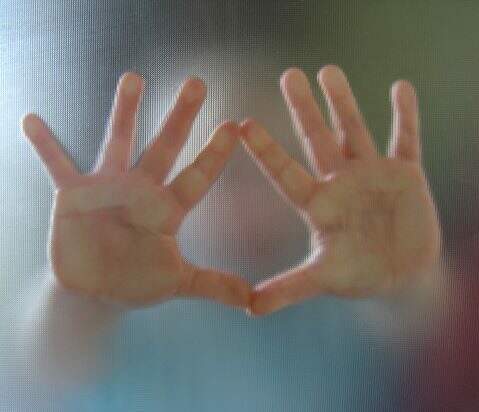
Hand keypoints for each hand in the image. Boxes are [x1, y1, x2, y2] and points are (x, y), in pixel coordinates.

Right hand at [21, 73, 250, 308]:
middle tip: (198, 83)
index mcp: (167, 209)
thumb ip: (213, 284)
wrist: (94, 291)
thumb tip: (252, 301)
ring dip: (124, 112)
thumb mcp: (177, 283)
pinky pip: (57, 165)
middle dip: (180, 117)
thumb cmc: (136, 281)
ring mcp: (107, 188)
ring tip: (135, 78)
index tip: (235, 126)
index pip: (197, 177)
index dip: (215, 154)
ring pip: (118, 143)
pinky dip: (45, 145)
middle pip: (165, 148)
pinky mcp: (73, 195)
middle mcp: (141, 190)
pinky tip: (32, 120)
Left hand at [240, 65, 441, 315]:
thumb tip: (248, 308)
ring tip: (328, 70)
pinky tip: (401, 87)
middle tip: (287, 75)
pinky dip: (406, 115)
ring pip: (354, 130)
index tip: (241, 124)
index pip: (285, 172)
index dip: (265, 149)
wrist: (402, 277)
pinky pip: (406, 139)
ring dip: (343, 102)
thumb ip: (288, 288)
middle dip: (303, 108)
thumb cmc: (359, 275)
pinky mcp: (405, 174)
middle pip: (317, 139)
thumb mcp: (323, 278)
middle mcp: (339, 182)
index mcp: (317, 204)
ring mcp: (372, 174)